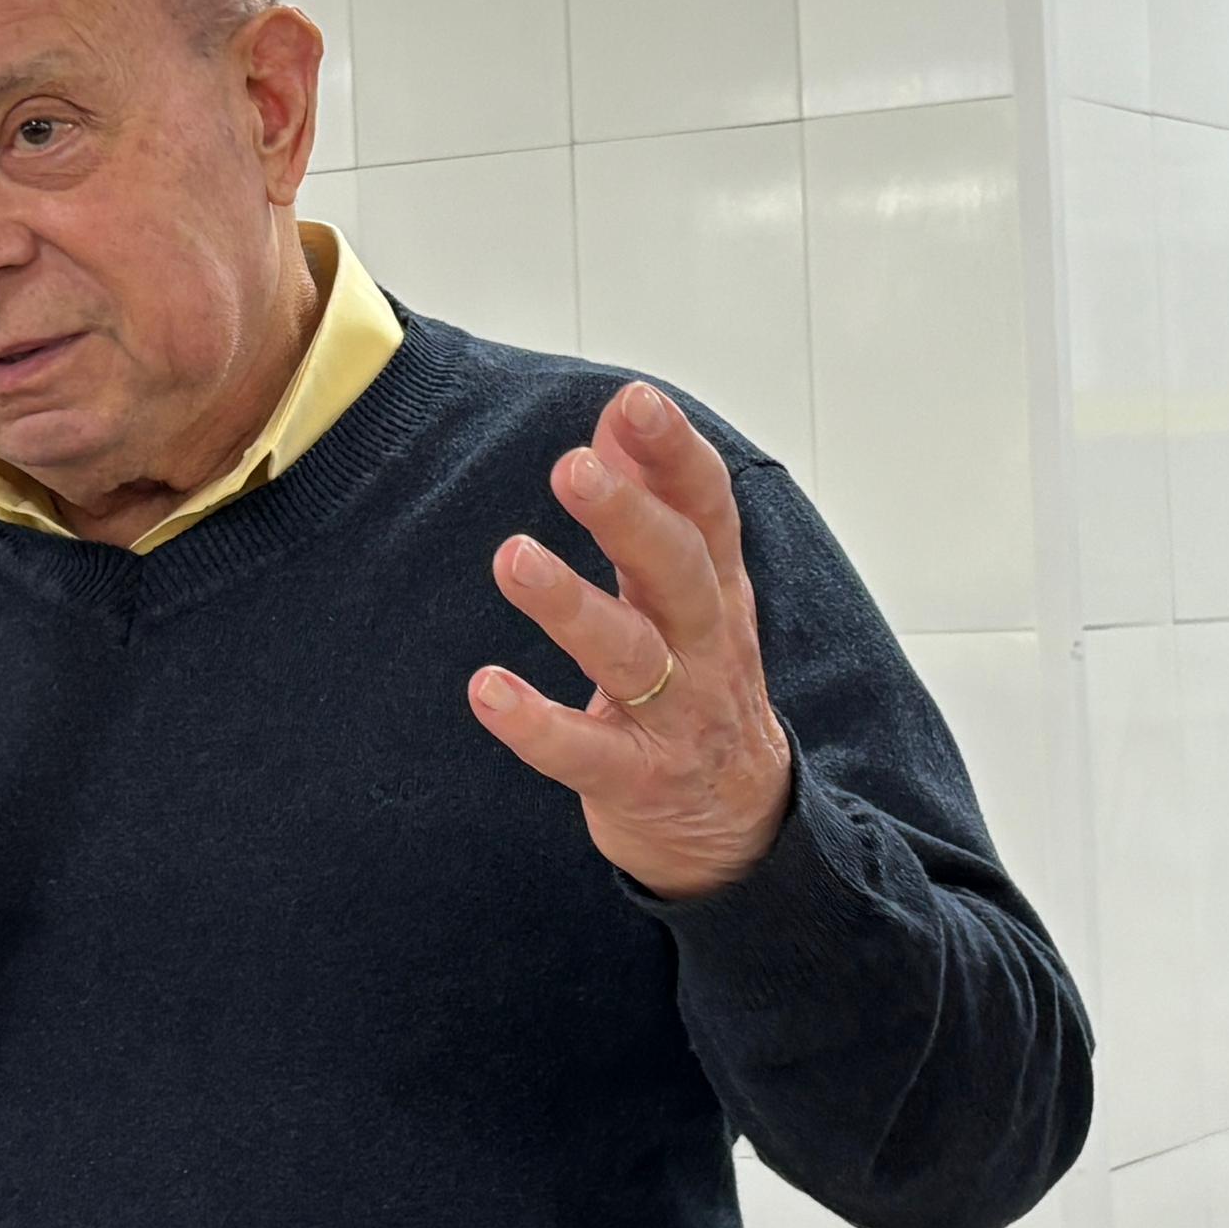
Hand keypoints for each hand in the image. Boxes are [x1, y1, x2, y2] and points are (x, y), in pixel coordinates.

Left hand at [469, 381, 797, 899]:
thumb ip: (654, 500)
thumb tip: (618, 412)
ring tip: (513, 558)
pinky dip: (536, 723)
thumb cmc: (702, 682)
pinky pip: (584, 752)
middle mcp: (706, 645)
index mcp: (717, 588)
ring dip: (571, 604)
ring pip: (631, 654)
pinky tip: (486, 691)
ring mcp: (676, 716)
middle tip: (573, 467)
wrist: (742, 827)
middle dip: (630, 515)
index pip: (706, 509)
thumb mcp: (691, 589)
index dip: (676, 453)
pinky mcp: (637, 779)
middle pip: (678, 570)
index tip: (638, 400)